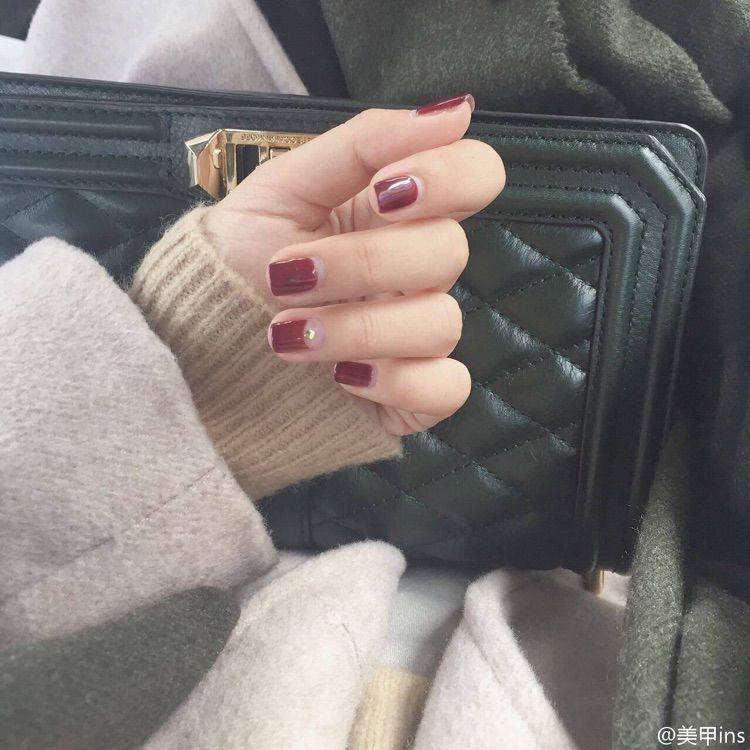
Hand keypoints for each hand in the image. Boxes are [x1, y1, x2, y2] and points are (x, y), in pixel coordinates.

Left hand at [202, 94, 505, 434]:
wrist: (202, 337)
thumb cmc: (239, 258)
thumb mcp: (282, 186)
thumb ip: (363, 143)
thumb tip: (455, 112)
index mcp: (396, 212)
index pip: (476, 176)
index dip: (448, 178)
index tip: (385, 192)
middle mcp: (416, 271)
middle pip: (448, 252)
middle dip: (363, 263)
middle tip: (288, 274)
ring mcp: (416, 335)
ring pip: (441, 324)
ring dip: (356, 328)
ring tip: (288, 334)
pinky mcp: (411, 392)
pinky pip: (446, 389)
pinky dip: (396, 383)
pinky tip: (342, 379)